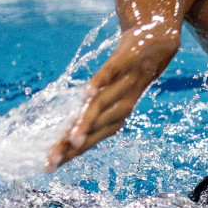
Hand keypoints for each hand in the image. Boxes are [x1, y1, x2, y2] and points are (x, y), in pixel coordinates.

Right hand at [46, 24, 180, 170]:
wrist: (159, 39)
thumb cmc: (131, 71)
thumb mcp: (111, 93)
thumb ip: (92, 110)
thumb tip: (68, 131)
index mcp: (116, 115)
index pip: (91, 138)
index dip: (70, 153)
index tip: (48, 168)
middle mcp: (122, 104)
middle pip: (95, 128)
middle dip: (74, 146)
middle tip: (51, 161)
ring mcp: (125, 82)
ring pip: (102, 106)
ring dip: (87, 122)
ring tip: (70, 139)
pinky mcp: (125, 60)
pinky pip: (110, 73)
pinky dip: (99, 83)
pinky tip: (86, 93)